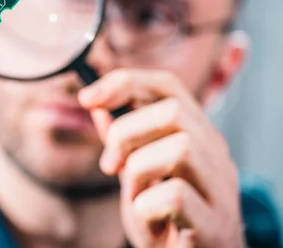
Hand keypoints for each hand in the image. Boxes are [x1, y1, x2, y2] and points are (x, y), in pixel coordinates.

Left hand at [78, 69, 243, 247]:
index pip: (167, 86)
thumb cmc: (165, 221)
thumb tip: (97, 106)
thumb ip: (122, 143)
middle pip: (174, 111)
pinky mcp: (216, 224)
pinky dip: (146, 208)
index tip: (86, 98)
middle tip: (109, 166)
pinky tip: (150, 222)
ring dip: (139, 170)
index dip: (124, 83)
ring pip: (181, 147)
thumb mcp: (136, 176)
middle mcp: (216, 155)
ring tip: (136, 196)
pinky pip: (175, 195)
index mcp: (197, 136)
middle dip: (126, 133)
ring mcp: (221, 189)